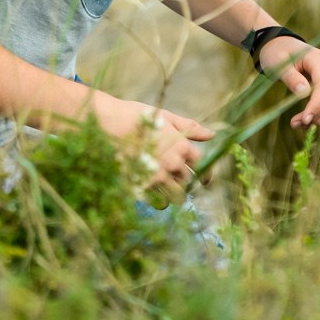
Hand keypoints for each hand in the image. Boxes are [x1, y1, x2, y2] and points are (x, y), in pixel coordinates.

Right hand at [92, 91, 213, 198]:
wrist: (108, 123)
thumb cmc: (136, 117)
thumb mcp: (166, 117)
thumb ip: (189, 127)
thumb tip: (212, 135)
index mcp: (181, 145)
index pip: (202, 165)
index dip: (204, 173)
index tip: (203, 180)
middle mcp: (173, 163)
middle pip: (187, 182)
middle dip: (183, 182)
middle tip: (175, 180)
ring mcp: (157, 176)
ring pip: (176, 196)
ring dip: (173, 194)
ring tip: (165, 190)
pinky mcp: (142, 186)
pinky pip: (159, 203)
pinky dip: (159, 201)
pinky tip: (153, 193)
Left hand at [258, 37, 319, 130]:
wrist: (282, 47)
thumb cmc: (278, 54)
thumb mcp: (278, 64)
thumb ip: (291, 77)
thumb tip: (304, 92)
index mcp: (319, 58)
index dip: (317, 105)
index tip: (304, 120)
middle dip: (317, 115)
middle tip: (296, 125)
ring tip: (299, 125)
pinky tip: (308, 120)